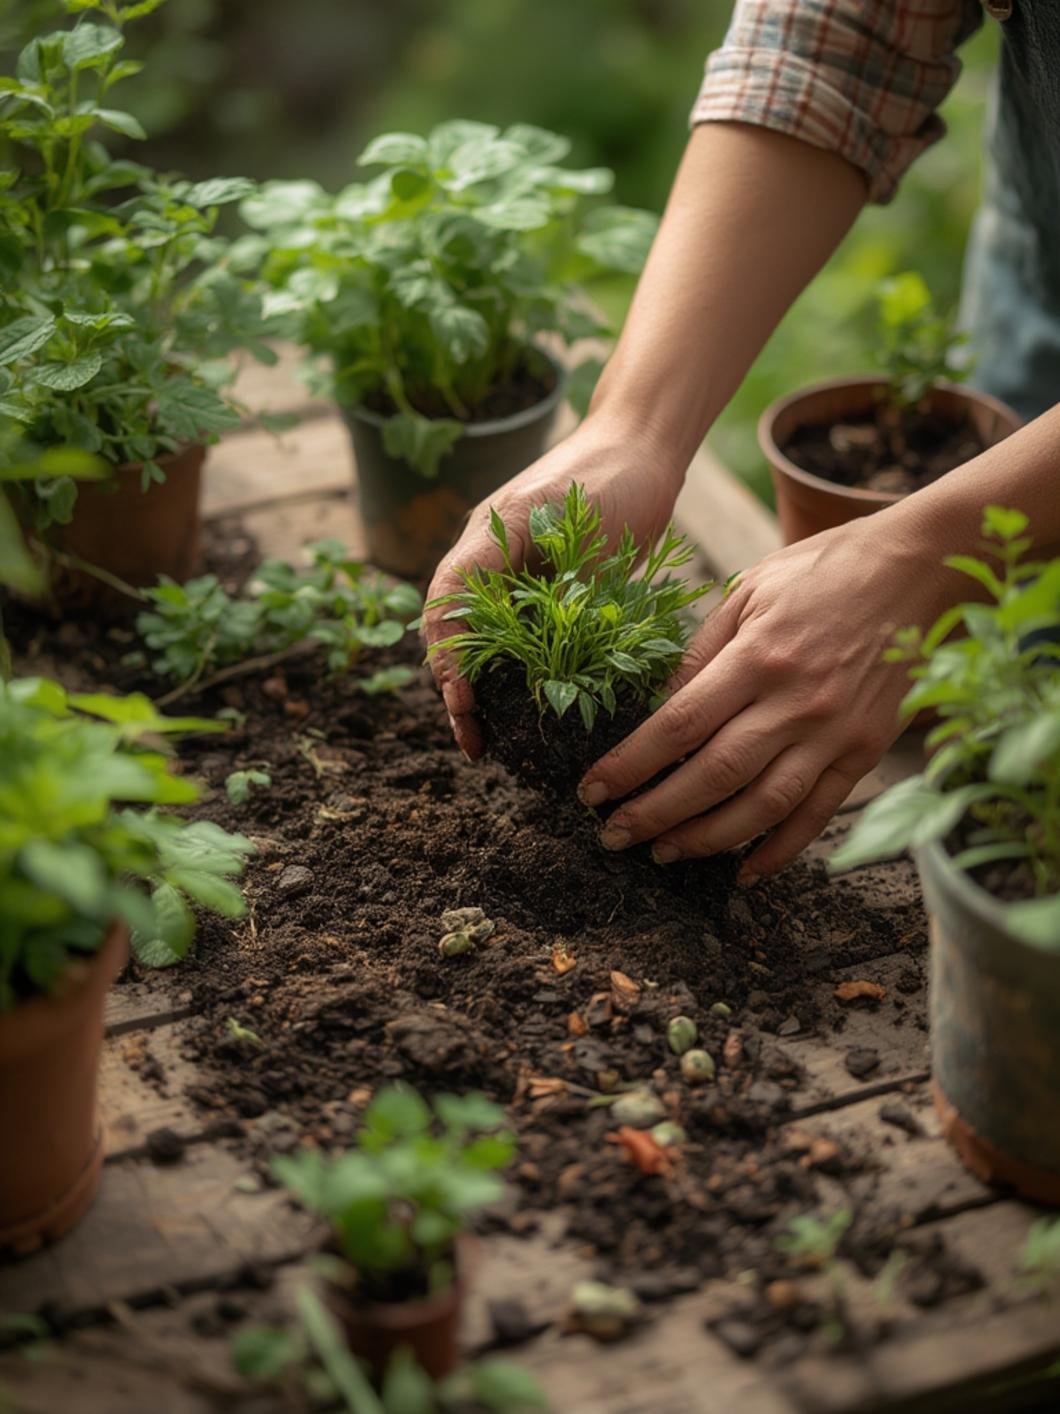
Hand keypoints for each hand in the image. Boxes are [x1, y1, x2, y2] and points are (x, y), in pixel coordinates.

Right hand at [423, 417, 683, 757]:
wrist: (645, 447)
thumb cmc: (603, 474)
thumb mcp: (550, 517)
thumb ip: (511, 563)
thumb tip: (485, 632)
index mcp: (482, 543)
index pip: (445, 610)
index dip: (447, 660)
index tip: (463, 703)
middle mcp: (492, 563)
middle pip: (457, 637)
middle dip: (459, 691)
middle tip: (476, 742)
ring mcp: (521, 578)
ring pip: (489, 646)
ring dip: (486, 691)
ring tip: (493, 739)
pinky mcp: (554, 590)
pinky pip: (527, 641)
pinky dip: (522, 676)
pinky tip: (533, 707)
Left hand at [577, 515, 947, 880]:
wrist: (914, 571)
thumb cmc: (821, 573)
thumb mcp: (749, 590)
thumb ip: (701, 652)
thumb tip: (655, 709)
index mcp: (757, 656)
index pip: (678, 724)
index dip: (630, 764)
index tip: (592, 790)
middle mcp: (795, 702)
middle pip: (714, 774)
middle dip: (655, 813)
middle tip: (613, 835)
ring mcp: (833, 732)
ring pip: (762, 806)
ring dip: (707, 839)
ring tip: (664, 852)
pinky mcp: (863, 751)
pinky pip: (818, 814)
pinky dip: (781, 850)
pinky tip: (743, 872)